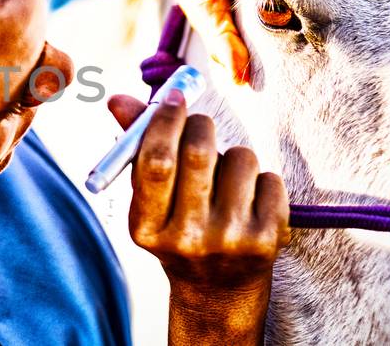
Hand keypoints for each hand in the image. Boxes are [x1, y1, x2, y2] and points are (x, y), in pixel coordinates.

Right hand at [108, 92, 290, 342]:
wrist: (217, 293)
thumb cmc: (178, 231)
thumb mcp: (150, 201)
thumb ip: (136, 148)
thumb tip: (120, 99)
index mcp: (146, 228)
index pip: (156, 160)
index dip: (166, 120)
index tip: (175, 96)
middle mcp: (187, 238)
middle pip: (199, 152)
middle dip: (201, 124)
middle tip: (200, 123)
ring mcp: (230, 241)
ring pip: (240, 158)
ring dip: (234, 155)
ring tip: (225, 178)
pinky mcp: (268, 241)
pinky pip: (270, 179)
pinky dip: (260, 179)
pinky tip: (248, 202)